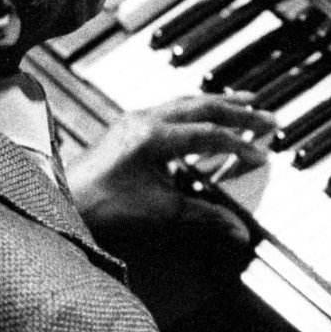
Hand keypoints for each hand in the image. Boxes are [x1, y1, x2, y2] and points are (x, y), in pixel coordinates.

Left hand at [66, 94, 275, 244]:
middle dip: (238, 111)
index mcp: (154, 136)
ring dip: (217, 103)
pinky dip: (195, 109)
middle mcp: (144, 120)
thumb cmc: (102, 205)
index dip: (240, 145)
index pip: (210, 133)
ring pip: (185, 101)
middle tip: (266, 115)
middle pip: (202, 106)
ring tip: (244, 103)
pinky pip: (170, 107)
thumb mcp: (162, 212)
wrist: (64, 202)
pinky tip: (204, 114)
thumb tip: (238, 230)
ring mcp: (134, 119)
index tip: (261, 155)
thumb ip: (205, 217)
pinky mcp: (128, 126)